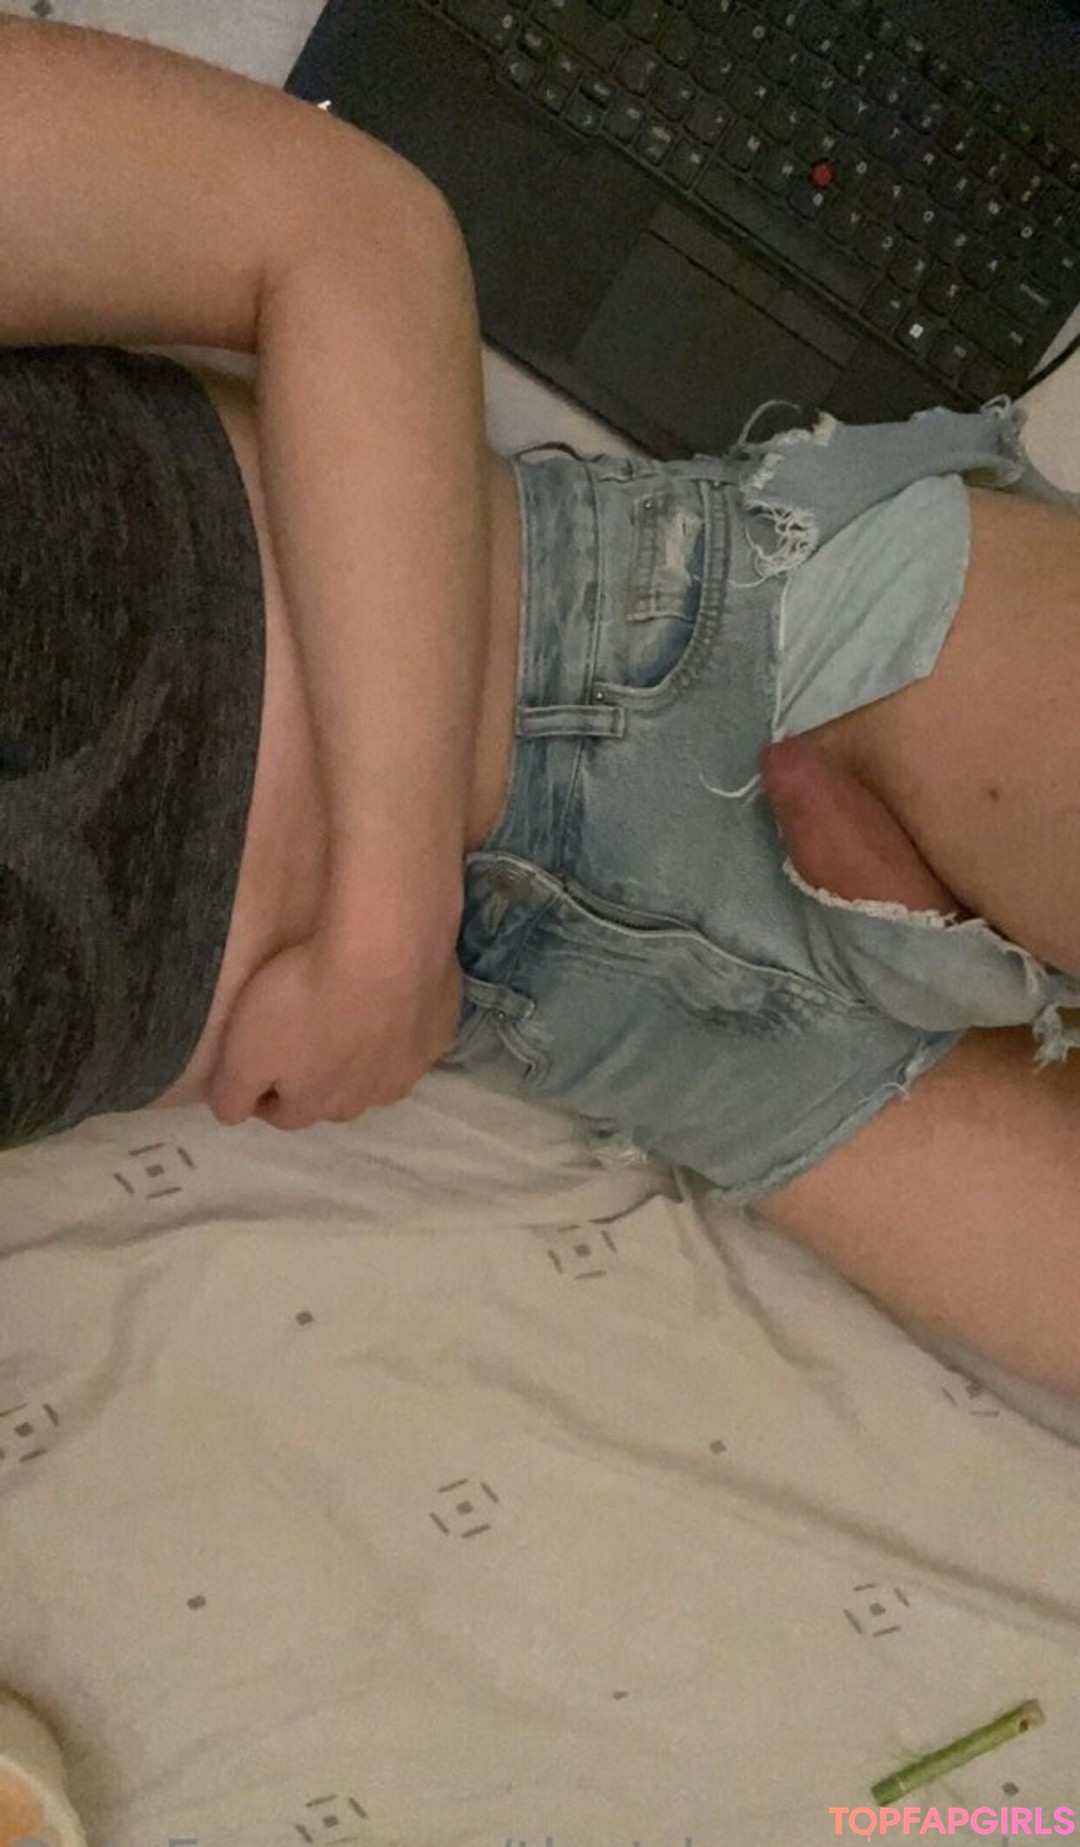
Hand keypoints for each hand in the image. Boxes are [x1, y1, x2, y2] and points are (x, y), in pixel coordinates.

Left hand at [205, 919, 463, 1131]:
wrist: (384, 943)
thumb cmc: (306, 995)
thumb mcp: (243, 1051)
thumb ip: (231, 1093)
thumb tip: (232, 1115)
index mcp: (319, 1104)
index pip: (284, 1115)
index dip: (264, 1092)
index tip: (255, 1062)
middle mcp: (370, 1098)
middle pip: (336, 1098)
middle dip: (317, 1077)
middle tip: (303, 1033)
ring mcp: (412, 1065)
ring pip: (380, 1072)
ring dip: (364, 1054)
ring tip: (349, 1013)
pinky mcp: (440, 1029)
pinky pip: (414, 1036)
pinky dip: (400, 1024)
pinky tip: (390, 993)